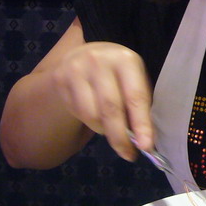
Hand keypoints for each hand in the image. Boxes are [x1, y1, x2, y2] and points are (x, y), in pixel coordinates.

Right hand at [51, 41, 153, 160]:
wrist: (88, 51)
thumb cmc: (119, 71)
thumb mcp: (135, 78)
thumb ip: (139, 104)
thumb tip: (142, 140)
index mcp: (125, 60)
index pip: (135, 97)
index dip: (141, 124)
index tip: (145, 146)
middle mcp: (98, 61)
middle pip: (110, 109)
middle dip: (120, 137)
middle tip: (128, 154)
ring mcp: (75, 70)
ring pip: (91, 115)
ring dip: (104, 131)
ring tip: (113, 131)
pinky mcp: (60, 79)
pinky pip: (77, 113)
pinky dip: (90, 122)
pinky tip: (97, 117)